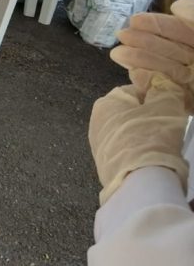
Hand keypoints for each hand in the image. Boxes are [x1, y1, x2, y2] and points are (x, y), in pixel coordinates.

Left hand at [89, 72, 189, 204]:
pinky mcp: (103, 165)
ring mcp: (97, 145)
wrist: (139, 179)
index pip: (134, 91)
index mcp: (105, 103)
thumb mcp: (166, 105)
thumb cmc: (151, 137)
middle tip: (166, 127)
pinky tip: (149, 158)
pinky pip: (126, 152)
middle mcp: (95, 122)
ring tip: (160, 144)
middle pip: (130, 114)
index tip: (168, 108)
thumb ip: (164, 90)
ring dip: (144, 136)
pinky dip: (138, 153)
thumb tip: (160, 85)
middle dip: (149, 118)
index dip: (155, 98)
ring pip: (128, 134)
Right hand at [111, 0, 193, 98]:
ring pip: (163, 70)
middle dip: (143, 42)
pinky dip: (148, 83)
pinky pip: (165, 91)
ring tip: (117, 54)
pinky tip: (134, 73)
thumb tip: (175, 6)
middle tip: (121, 35)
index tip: (134, 20)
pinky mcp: (184, 103)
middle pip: (169, 50)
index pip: (181, 31)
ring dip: (139, 60)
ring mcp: (190, 83)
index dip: (158, 24)